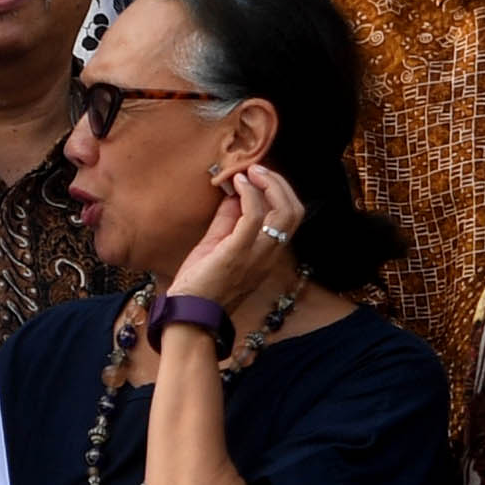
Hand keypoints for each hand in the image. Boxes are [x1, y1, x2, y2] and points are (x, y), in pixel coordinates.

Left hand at [163, 162, 305, 327]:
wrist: (189, 315)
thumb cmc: (200, 284)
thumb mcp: (217, 246)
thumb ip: (228, 220)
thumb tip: (233, 193)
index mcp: (268, 254)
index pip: (290, 217)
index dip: (280, 191)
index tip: (259, 175)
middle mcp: (269, 255)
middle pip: (295, 212)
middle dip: (280, 183)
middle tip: (257, 169)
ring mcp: (257, 255)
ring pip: (284, 212)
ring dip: (270, 184)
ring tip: (250, 172)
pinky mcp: (237, 253)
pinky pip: (254, 216)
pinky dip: (249, 193)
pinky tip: (236, 184)